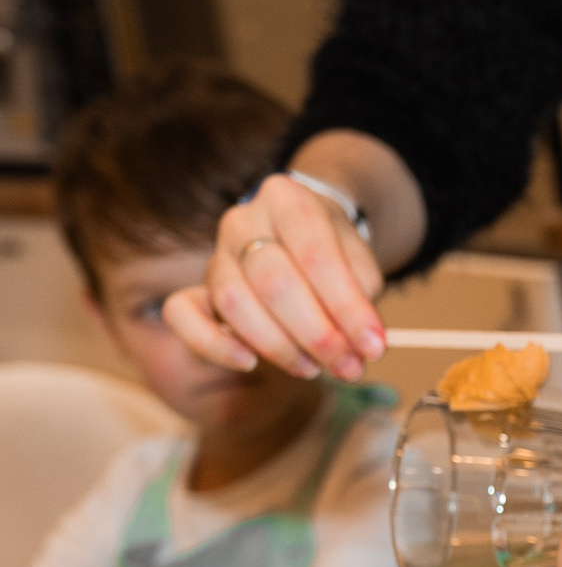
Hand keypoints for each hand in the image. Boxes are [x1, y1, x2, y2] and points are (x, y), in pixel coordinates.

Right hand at [165, 171, 385, 381]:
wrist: (306, 236)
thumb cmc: (336, 253)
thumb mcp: (361, 263)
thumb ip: (361, 299)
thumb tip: (362, 346)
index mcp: (288, 199)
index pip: (316, 255)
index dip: (347, 307)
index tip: (374, 346)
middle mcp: (243, 220)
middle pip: (272, 281)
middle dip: (317, 334)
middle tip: (349, 366)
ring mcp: (215, 253)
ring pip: (234, 302)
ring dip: (279, 346)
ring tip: (315, 367)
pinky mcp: (195, 286)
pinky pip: (181, 313)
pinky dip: (211, 344)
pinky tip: (248, 362)